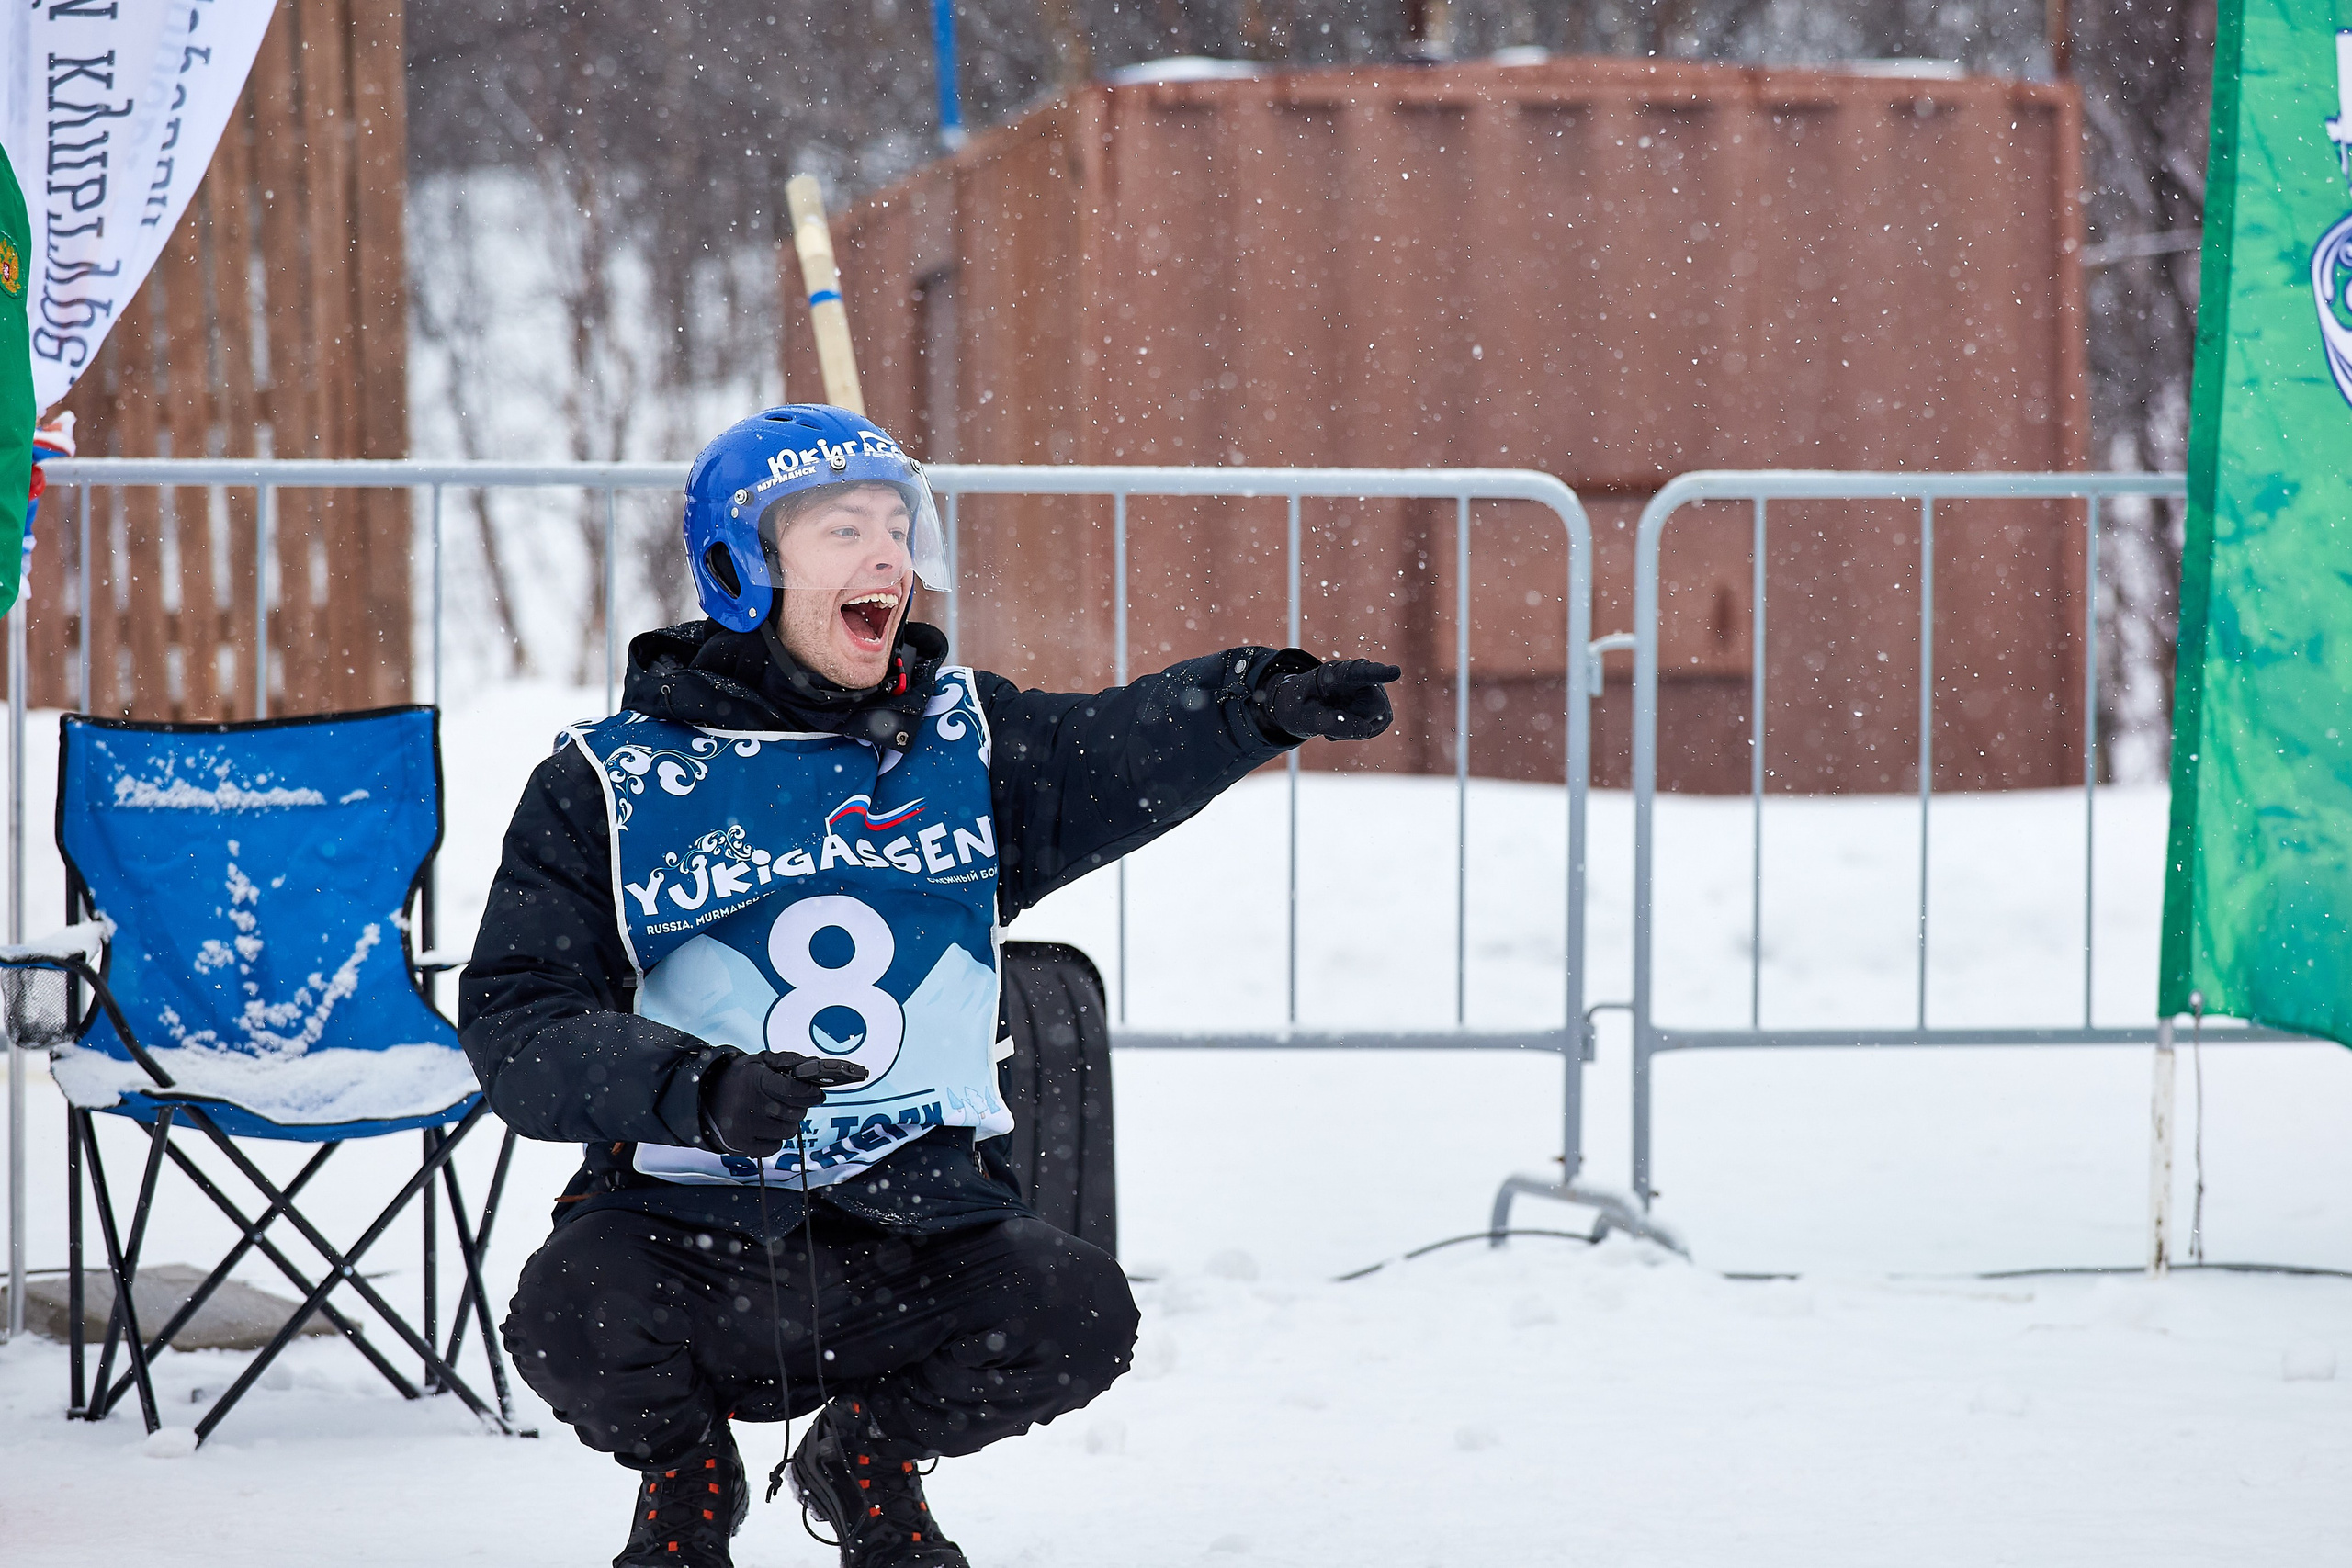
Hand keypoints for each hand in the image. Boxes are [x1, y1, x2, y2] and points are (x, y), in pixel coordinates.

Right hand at [699, 1051, 866, 1157]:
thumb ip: (786, 1061)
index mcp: (754, 1081)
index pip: (794, 1090)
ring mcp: (744, 1128)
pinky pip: (775, 1147)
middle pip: (796, 1112)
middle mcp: (749, 1105)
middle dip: (799, 1106)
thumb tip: (812, 1063)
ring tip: (775, 1113)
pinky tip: (764, 1127)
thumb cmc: (736, 1080)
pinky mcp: (741, 1146)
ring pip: (788, 1131)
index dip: (809, 1092)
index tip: (815, 1092)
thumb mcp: (757, 1062)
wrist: (703, 1099)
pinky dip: (774, 1138)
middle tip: (790, 1101)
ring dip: (787, 1122)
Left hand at [1255, 658, 1400, 741]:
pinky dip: (1360, 732)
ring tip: (1334, 720)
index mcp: (1337, 673)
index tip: (1395, 672)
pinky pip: (1379, 725)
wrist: (1301, 704)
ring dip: (1356, 729)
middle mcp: (1361, 677)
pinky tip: (1344, 724)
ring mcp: (1373, 690)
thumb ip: (1328, 723)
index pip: (1359, 672)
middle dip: (1355, 721)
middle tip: (1328, 720)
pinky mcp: (1378, 704)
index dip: (1377, 673)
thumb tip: (1366, 730)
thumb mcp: (1302, 717)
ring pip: (1381, 718)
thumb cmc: (1299, 705)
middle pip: (1375, 706)